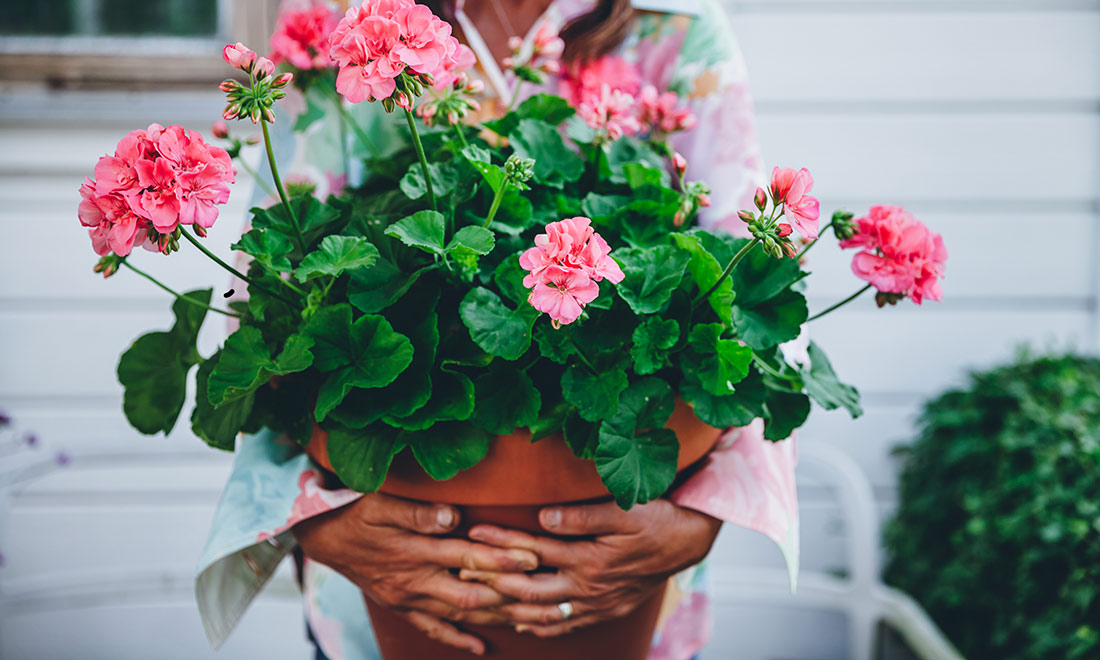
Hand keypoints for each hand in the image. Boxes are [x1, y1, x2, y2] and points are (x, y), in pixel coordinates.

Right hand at [293, 492, 538, 654]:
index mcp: (413, 551)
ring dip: (492, 618)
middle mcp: (413, 580)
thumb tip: (454, 516)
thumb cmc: (355, 511)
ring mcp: (407, 598)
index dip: (501, 558)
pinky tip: (480, 647)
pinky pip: (432, 629)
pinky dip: (456, 639)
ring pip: (457, 614)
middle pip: (469, 593)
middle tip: (541, 595)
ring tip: (527, 620)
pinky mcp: (400, 607)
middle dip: (508, 595)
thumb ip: (418, 512)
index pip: (467, 556)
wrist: (322, 535)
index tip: (532, 556)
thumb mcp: (381, 504)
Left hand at [459, 499, 720, 636]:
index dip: (501, 542)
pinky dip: (540, 627)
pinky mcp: (605, 610)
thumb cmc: (655, 518)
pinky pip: (566, 625)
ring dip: (508, 608)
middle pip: (529, 588)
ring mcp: (596, 603)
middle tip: (461, 573)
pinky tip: (521, 623)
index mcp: (589, 558)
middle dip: (492, 581)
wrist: (688, 541)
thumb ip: (584, 515)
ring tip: (479, 602)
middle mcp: (588, 586)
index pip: (533, 550)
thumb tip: (544, 516)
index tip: (472, 533)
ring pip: (543, 613)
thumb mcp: (625, 510)